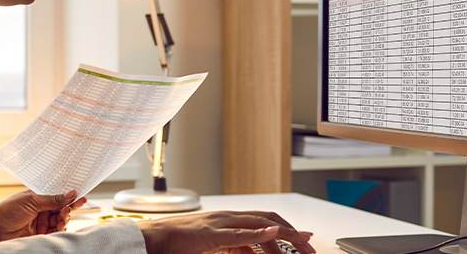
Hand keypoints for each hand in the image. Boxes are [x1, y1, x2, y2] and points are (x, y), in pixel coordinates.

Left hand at [0, 189, 86, 241]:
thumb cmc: (8, 211)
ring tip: (64, 214)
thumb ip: (53, 199)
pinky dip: (61, 228)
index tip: (80, 193)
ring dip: (65, 217)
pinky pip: (56, 232)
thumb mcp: (31, 201)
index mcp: (39, 199)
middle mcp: (42, 211)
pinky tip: (61, 224)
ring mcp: (42, 223)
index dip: (69, 195)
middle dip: (70, 206)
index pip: (58, 196)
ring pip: (61, 220)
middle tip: (77, 203)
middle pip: (62, 208)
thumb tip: (71, 193)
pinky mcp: (42, 235)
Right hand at [135, 210, 314, 253]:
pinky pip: (239, 233)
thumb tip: (254, 253)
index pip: (265, 219)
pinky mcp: (212, 234)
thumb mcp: (216, 246)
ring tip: (302, 245)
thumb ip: (237, 247)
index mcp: (230, 220)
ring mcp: (221, 223)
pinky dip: (260, 232)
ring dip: (284, 234)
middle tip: (310, 248)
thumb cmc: (180, 243)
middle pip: (269, 219)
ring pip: (260, 224)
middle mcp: (228, 217)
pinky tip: (275, 232)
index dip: (288, 228)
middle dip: (293, 233)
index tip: (305, 241)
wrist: (155, 239)